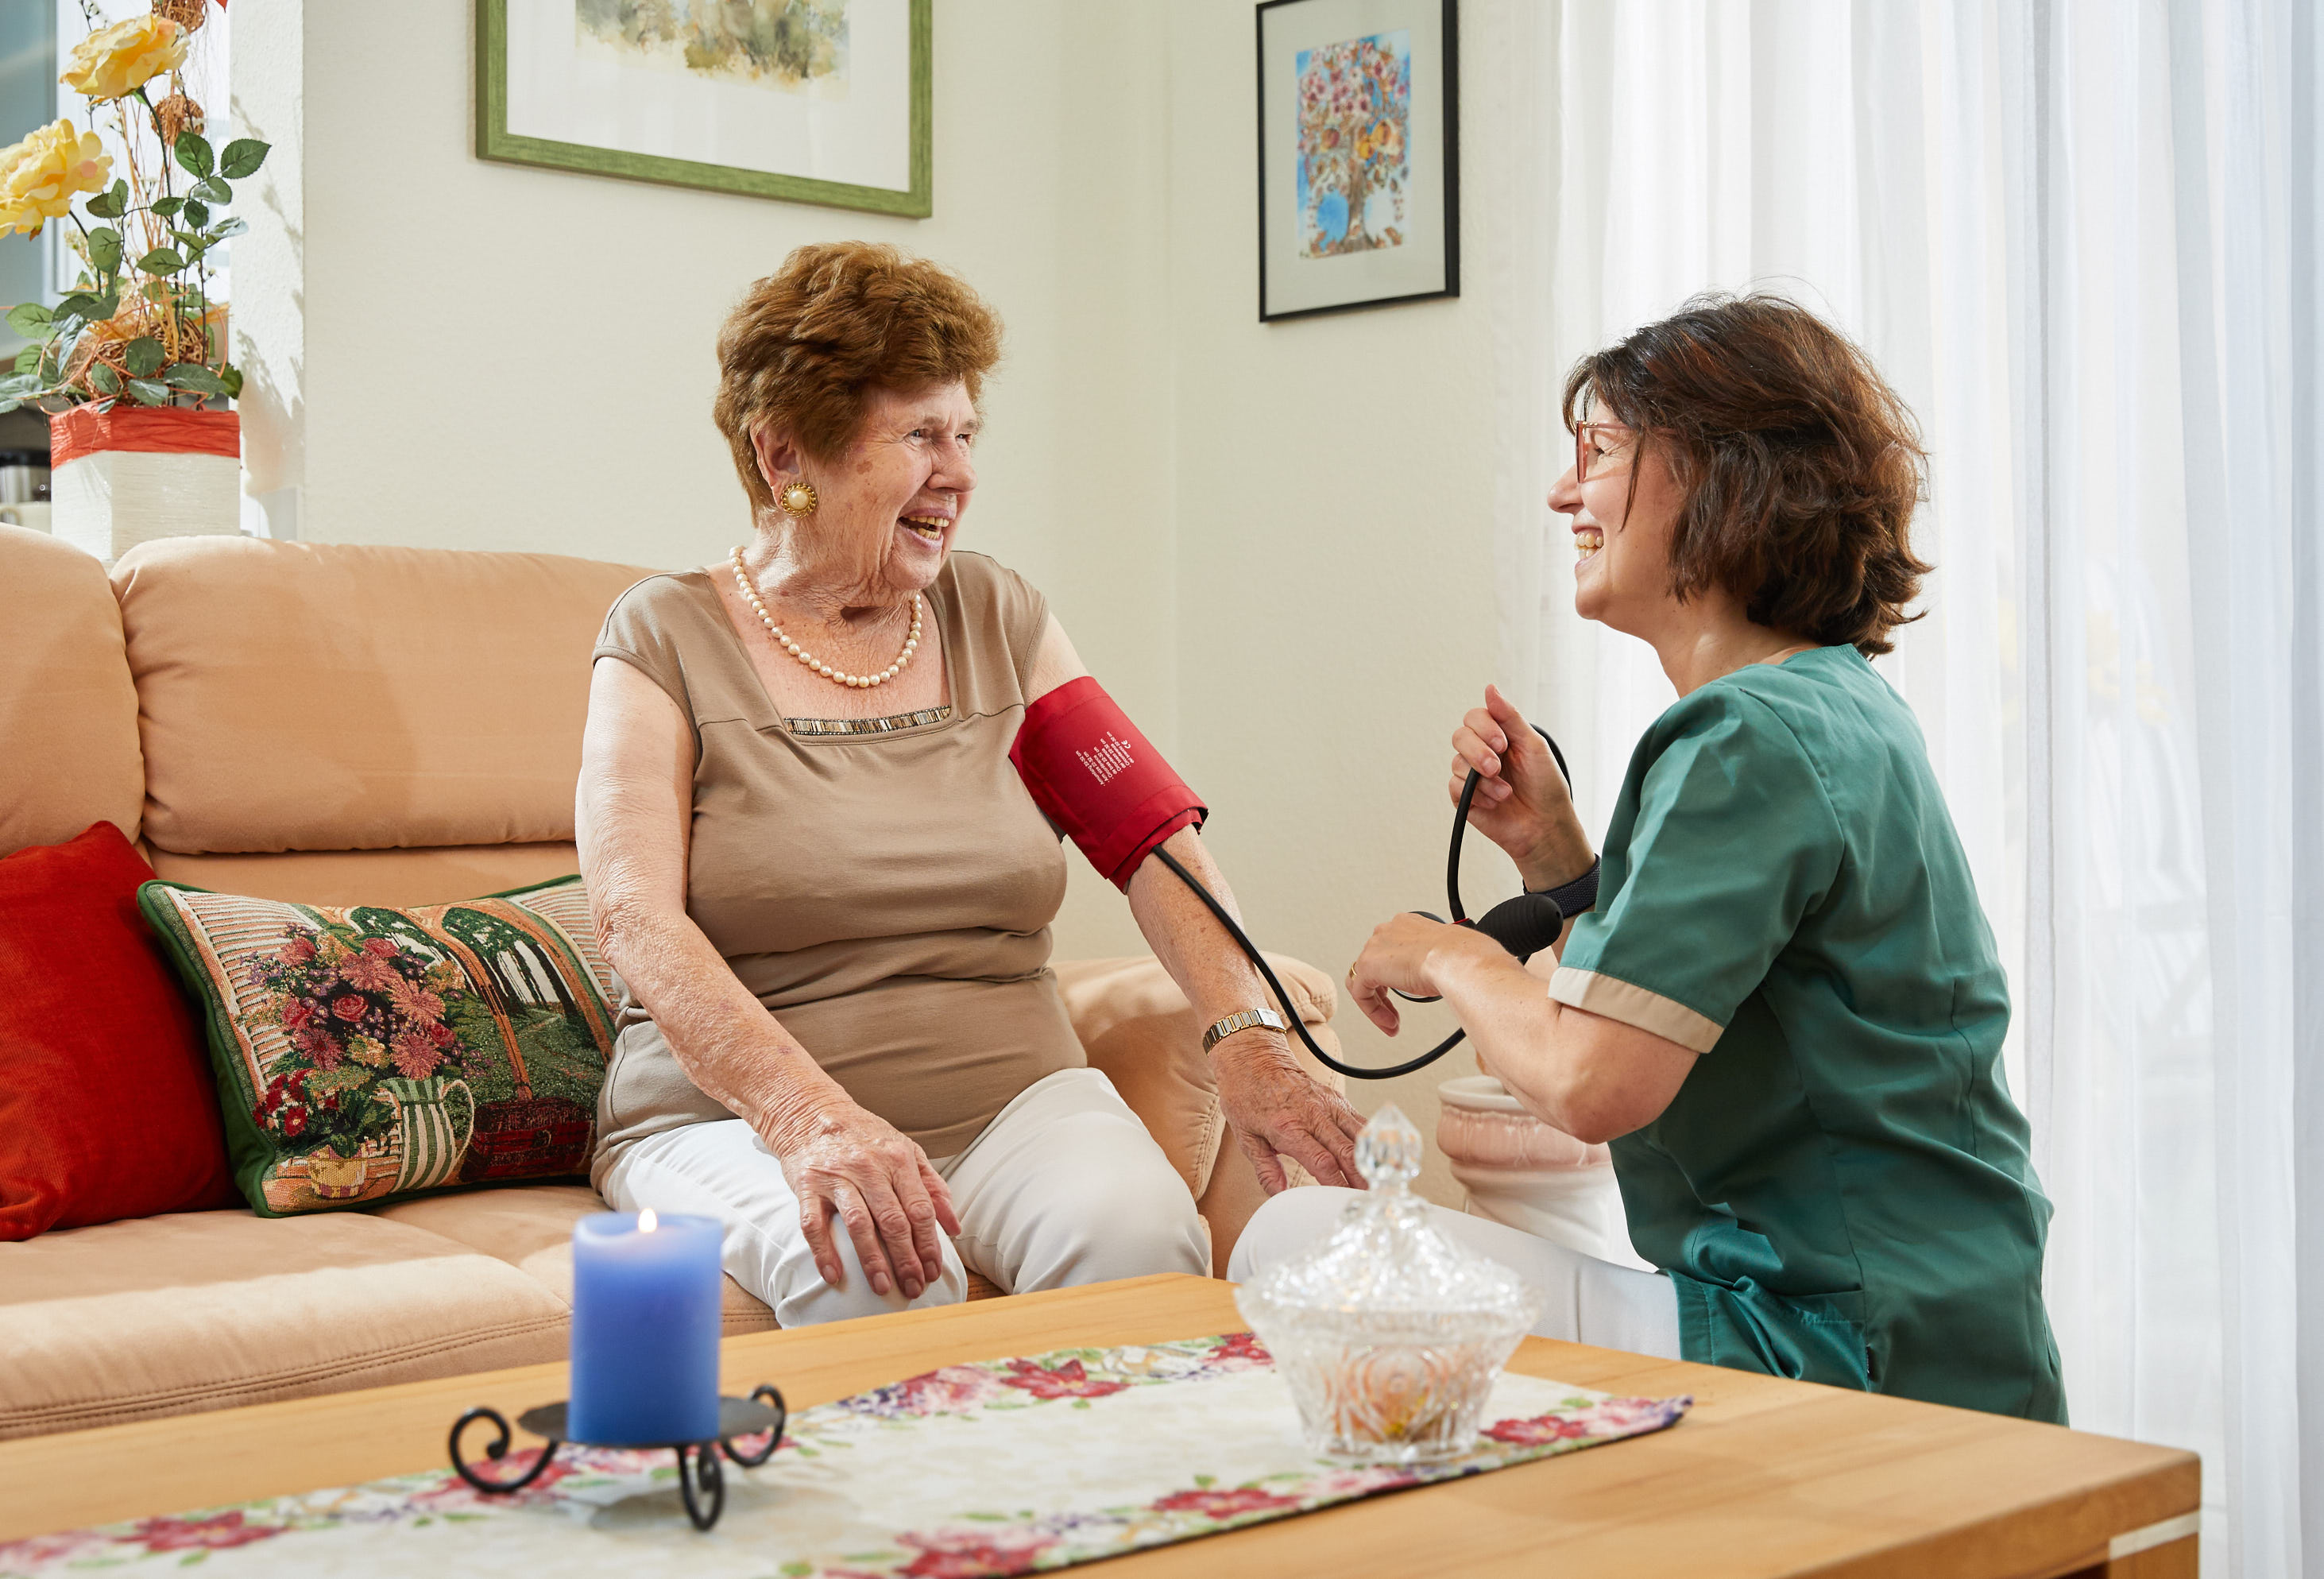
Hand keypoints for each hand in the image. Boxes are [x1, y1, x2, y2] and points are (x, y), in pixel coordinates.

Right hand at [760, 1099, 959, 1297]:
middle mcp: (869, 1168)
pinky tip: (835, 1276)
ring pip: (859, 1224)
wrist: (812, 1113)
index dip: (928, 1244)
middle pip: (893, 1221)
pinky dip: (824, 1252)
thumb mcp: (906, 1151)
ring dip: (872, 1260)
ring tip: (883, 1287)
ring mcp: (837, 1176)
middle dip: (906, 1259)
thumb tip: (954, 1227)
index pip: (919, 1209)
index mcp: (898, 1160)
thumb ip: (932, 1187)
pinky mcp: (807, 1185)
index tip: (933, 1271)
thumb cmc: (864, 1137)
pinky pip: (814, 1225)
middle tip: (914, 1287)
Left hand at [1210, 1029, 1367, 1193]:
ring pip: (1360, 1135)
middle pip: (1347, 1151)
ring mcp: (1328, 1104)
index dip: (1337, 1183)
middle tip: (1372, 1199)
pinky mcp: (1336, 1098)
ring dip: (1373, 1160)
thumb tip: (1279, 1194)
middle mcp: (1313, 1114)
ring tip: (1383, 1181)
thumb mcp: (1246, 1137)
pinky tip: (1382, 1156)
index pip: (1321, 1161)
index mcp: (1288, 1127)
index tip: (1344, 1200)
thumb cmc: (1246, 1096)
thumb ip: (1266, 1168)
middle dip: (1362, 1177)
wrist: (1253, 1058)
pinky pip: (1360, 1121)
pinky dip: (1373, 1139)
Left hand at [1346, 911, 1506, 1034]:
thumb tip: (1462, 972)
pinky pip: (1361, 994)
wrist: (1460, 960)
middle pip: (1376, 965)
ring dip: (1379, 1005)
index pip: (1393, 950)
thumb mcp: (1454, 956)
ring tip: (1393, 1023)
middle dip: (1385, 993)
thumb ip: (1447, 961)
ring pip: (1366, 981)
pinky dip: (1373, 1012)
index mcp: (1410, 924)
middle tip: (1396, 1014)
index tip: (1410, 990)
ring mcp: (1376, 946)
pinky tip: (1390, 1023)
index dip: (1398, 975)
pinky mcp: (1368, 966)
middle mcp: (1390, 931)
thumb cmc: (1465, 957)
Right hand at [1451, 685, 1594, 891]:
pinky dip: (1478, 795)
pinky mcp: (1464, 798)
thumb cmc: (1545, 787)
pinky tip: (1496, 802)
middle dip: (1479, 751)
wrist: (1545, 825)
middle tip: (1498, 766)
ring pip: (1457, 762)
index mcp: (1499, 736)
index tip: (1504, 744)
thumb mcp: (1533, 745)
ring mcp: (1471, 776)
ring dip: (1484, 779)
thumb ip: (1509, 716)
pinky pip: (1455, 787)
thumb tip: (1490, 688)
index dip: (1484, 727)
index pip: (1474, 717)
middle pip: (1460, 736)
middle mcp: (1482, 753)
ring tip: (1505, 792)